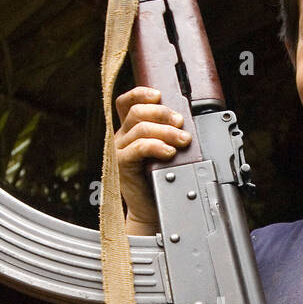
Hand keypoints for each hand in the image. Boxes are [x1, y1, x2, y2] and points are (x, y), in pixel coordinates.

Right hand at [113, 86, 190, 227]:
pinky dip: (156, 146)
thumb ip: (167, 134)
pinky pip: (138, 148)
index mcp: (129, 130)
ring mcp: (119, 150)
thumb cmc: (159, 180)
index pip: (127, 103)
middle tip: (181, 123)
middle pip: (137, 112)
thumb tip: (184, 120)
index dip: (141, 94)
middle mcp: (121, 137)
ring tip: (183, 140)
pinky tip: (169, 152)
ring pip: (140, 128)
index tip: (159, 95)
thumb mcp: (164, 151)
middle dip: (162, 113)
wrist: (151, 209)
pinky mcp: (121, 165)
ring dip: (166, 131)